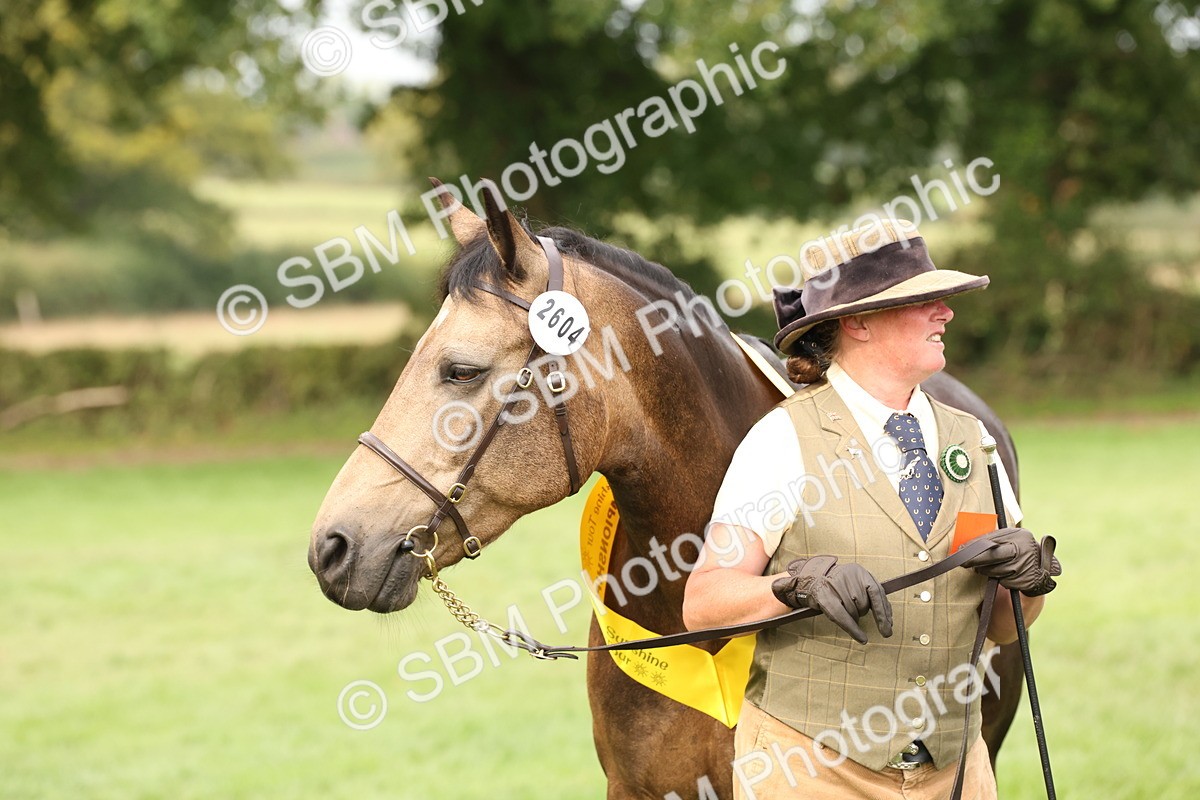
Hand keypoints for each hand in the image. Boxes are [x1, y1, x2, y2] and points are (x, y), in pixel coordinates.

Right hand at [771, 555, 893, 643]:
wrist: (809, 581)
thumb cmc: (836, 587)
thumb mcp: (854, 585)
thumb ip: (870, 596)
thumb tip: (888, 618)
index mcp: (860, 572)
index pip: (878, 593)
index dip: (884, 611)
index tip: (889, 626)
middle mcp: (849, 576)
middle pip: (865, 604)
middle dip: (861, 613)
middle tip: (851, 610)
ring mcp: (836, 585)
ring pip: (854, 612)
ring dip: (852, 617)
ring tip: (840, 608)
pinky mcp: (825, 596)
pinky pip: (843, 617)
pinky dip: (853, 630)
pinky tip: (862, 638)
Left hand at [961, 527, 1060, 595]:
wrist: (1041, 569)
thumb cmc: (1018, 551)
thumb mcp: (1010, 540)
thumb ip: (994, 540)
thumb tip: (968, 545)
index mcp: (1019, 535)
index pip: (991, 540)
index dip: (973, 546)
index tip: (960, 550)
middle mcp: (1024, 549)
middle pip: (992, 556)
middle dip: (975, 559)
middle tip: (962, 562)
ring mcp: (1026, 565)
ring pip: (995, 570)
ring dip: (987, 571)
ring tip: (988, 568)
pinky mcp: (1025, 580)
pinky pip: (1003, 581)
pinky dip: (1000, 579)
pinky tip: (1004, 575)